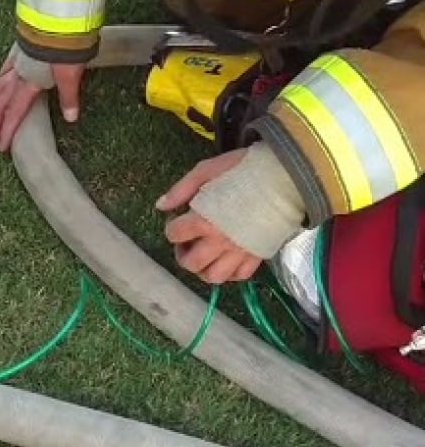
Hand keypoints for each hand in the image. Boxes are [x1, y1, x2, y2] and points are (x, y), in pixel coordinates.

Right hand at [0, 48, 85, 151]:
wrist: (58, 16)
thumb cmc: (65, 44)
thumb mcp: (72, 73)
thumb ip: (69, 97)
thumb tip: (70, 118)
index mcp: (29, 82)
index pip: (15, 112)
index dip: (7, 130)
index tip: (0, 146)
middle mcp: (18, 74)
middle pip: (2, 102)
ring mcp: (16, 61)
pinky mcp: (18, 49)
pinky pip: (3, 70)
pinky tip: (1, 83)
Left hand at [156, 150, 262, 283]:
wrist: (284, 175)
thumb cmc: (242, 169)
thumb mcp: (206, 170)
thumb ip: (181, 190)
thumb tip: (160, 206)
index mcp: (204, 220)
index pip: (175, 235)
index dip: (172, 228)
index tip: (178, 221)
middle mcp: (220, 241)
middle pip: (191, 264)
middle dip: (183, 254)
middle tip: (187, 242)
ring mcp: (240, 251)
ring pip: (214, 277)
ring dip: (203, 269)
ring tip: (205, 254)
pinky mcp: (258, 255)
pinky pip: (240, 276)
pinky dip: (229, 273)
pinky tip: (226, 259)